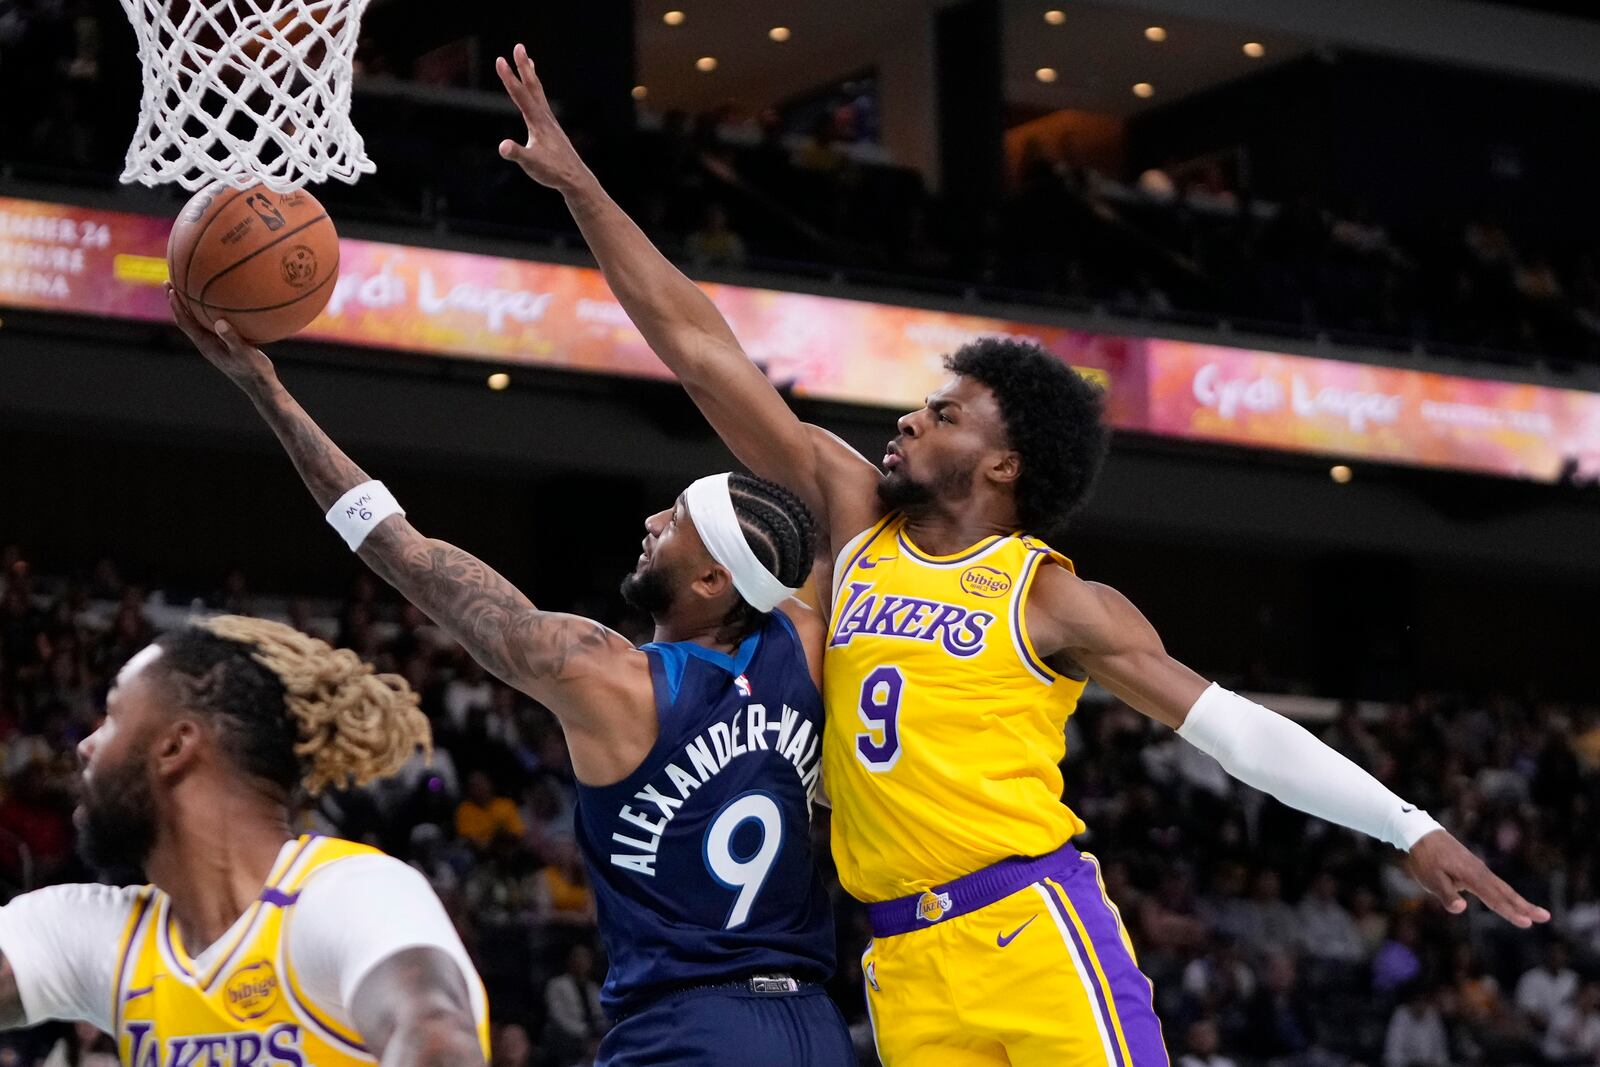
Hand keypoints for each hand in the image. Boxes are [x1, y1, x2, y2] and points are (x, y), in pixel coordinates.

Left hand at [166, 284, 275, 389]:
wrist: (260, 386)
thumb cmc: (254, 370)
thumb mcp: (245, 353)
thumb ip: (232, 338)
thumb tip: (219, 322)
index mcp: (206, 345)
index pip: (185, 322)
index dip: (176, 306)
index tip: (170, 289)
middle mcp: (206, 343)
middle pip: (185, 319)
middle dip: (176, 301)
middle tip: (168, 282)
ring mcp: (214, 344)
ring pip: (195, 321)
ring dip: (188, 305)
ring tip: (186, 288)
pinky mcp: (223, 344)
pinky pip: (210, 324)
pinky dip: (207, 311)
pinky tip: (217, 303)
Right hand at [495, 42, 589, 192]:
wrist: (575, 180)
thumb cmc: (553, 172)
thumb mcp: (531, 164)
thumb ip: (517, 153)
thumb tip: (503, 147)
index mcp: (538, 122)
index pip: (520, 95)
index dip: (509, 77)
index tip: (499, 59)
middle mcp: (545, 118)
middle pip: (533, 86)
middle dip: (523, 66)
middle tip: (518, 45)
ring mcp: (550, 122)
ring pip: (539, 93)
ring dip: (531, 75)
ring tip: (528, 60)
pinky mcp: (552, 129)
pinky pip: (542, 104)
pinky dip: (537, 92)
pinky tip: (535, 95)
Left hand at [1404, 828, 1550, 927]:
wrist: (1420, 832)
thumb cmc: (1424, 858)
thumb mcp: (1430, 878)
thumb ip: (1446, 894)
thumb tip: (1462, 908)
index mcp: (1471, 876)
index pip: (1494, 898)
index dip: (1510, 912)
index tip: (1526, 923)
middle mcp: (1479, 872)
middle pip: (1506, 892)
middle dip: (1525, 906)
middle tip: (1545, 917)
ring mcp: (1478, 868)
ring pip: (1502, 887)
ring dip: (1519, 901)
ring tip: (1535, 912)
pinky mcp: (1473, 867)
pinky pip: (1494, 883)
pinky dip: (1506, 893)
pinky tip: (1510, 900)